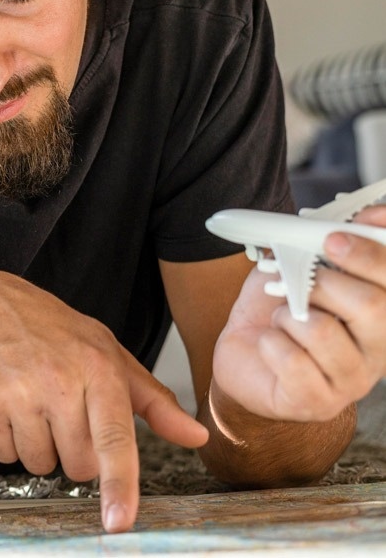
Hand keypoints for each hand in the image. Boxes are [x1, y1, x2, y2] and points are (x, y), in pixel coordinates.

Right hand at [0, 271, 207, 533]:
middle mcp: (57, 381)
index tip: (120, 521)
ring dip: (37, 446)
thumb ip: (153, 400)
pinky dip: (5, 439)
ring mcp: (17, 394)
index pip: (114, 438)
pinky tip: (4, 403)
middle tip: (61, 411)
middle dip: (73, 450)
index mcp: (97, 368)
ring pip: (40, 464)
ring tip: (29, 402)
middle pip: (78, 464)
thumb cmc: (50, 330)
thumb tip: (197, 437)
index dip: (119, 484)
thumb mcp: (106, 351)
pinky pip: (4, 454)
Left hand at [214, 205, 385, 421]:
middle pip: (373, 306)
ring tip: (282, 319)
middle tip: (298, 278)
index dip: (374, 252)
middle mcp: (378, 349)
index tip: (337, 234)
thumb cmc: (277, 312)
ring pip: (324, 331)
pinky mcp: (318, 401)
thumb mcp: (297, 268)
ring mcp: (352, 380)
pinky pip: (293, 360)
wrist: (243, 358)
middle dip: (326, 281)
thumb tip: (356, 215)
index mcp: (383, 312)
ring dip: (289, 314)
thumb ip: (324, 242)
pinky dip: (270, 343)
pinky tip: (270, 344)